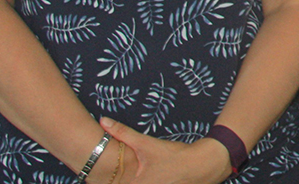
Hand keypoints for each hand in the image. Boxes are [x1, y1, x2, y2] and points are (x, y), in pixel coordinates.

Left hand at [100, 117, 231, 183]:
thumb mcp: (147, 143)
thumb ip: (123, 133)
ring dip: (129, 181)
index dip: (104, 180)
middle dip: (117, 180)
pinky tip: (150, 176)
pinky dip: (144, 183)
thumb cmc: (174, 156)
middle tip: (108, 175)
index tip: (96, 177)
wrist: (202, 165)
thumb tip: (103, 121)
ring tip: (127, 175)